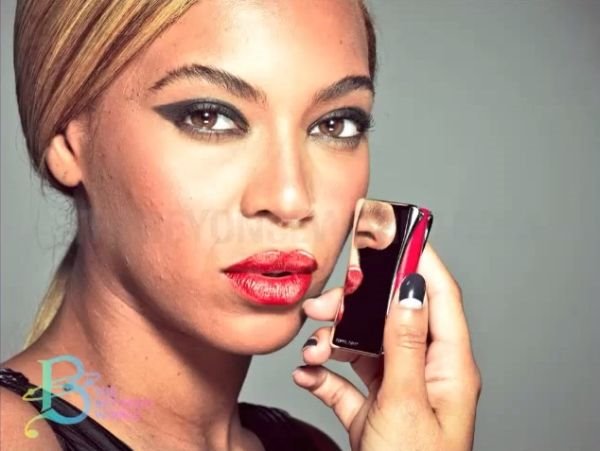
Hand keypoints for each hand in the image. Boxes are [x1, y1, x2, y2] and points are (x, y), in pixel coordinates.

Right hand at [292, 243, 481, 450]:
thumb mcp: (406, 405)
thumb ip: (405, 345)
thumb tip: (410, 289)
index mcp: (448, 369)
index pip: (440, 299)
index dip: (422, 263)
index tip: (397, 235)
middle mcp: (424, 375)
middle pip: (391, 319)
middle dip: (354, 309)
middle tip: (324, 307)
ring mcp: (397, 393)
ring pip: (363, 348)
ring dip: (332, 344)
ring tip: (311, 352)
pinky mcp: (372, 412)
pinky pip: (344, 382)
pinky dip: (322, 375)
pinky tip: (306, 374)